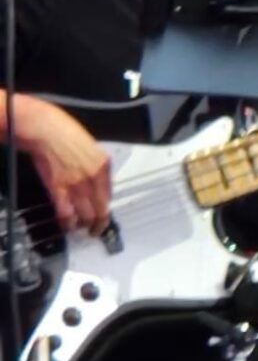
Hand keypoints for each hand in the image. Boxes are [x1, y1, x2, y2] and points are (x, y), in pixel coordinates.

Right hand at [18, 98, 112, 234]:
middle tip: (96, 230)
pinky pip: (67, 214)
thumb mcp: (90, 146)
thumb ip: (95, 164)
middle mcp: (94, 178)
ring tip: (82, 231)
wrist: (44, 129)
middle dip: (100, 223)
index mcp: (103, 166)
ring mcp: (77, 186)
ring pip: (86, 215)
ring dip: (85, 226)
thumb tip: (95, 180)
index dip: (105, 206)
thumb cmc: (65, 131)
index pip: (109, 194)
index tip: (102, 211)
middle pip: (102, 209)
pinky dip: (68, 223)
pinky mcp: (59, 190)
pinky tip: (67, 226)